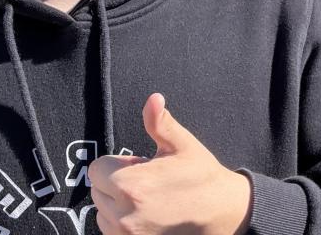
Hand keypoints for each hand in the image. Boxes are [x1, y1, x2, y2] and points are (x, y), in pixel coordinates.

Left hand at [89, 93, 251, 234]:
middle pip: (97, 190)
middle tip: (146, 182)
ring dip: (116, 204)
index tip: (140, 167)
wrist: (223, 213)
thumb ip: (160, 123)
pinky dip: (121, 222)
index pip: (97, 168)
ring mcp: (126, 234)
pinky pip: (110, 230)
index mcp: (130, 184)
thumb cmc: (202, 177)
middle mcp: (123, 213)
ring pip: (102, 212)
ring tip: (147, 199)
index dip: (117, 164)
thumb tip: (153, 99)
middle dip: (115, 183)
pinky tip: (146, 214)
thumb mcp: (182, 146)